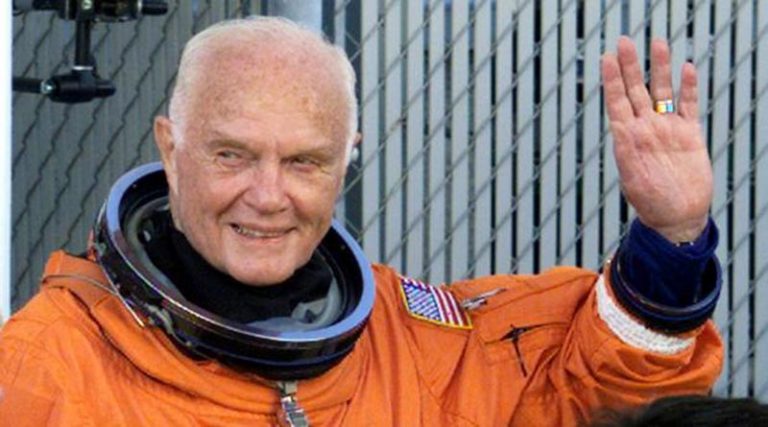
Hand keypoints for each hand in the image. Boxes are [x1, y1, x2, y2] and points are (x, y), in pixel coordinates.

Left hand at [601, 36, 712, 242]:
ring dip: (659, 68)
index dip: (611, 80)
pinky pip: (688, 106)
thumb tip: (621, 137)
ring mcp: (667, 129)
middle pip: (636, 90)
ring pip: (662, 92)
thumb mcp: (631, 181)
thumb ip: (626, 156)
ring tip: (657, 43)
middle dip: (630, 66)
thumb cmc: (650, 203)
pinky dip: (688, 88)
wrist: (676, 218)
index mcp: (626, 138)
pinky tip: (685, 68)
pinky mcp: (690, 135)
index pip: (616, 102)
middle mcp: (645, 129)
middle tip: (624, 41)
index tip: (605, 58)